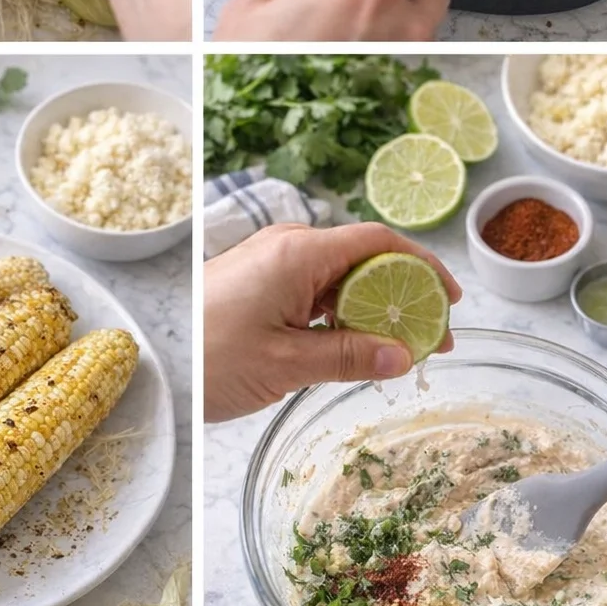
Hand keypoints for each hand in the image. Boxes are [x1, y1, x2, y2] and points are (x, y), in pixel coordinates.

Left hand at [204, 221, 460, 420]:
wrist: (156, 365)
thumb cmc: (209, 358)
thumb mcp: (287, 365)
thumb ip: (350, 356)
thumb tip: (404, 356)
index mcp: (296, 252)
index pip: (378, 240)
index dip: (422, 265)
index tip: (450, 300)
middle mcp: (286, 246)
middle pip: (363, 257)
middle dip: (403, 294)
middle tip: (433, 339)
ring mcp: (271, 262)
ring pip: (340, 276)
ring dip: (373, 308)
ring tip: (402, 349)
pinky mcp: (259, 282)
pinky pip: (314, 289)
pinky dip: (342, 313)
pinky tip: (356, 346)